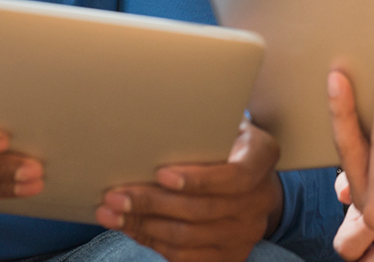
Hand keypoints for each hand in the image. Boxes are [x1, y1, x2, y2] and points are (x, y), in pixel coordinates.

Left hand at [96, 119, 282, 261]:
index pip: (234, 176)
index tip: (160, 173)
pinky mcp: (231, 256)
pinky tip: (130, 227)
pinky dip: (153, 242)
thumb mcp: (226, 125)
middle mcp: (260, 199)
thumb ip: (203, 129)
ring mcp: (247, 233)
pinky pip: (186, 257)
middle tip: (114, 195)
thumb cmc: (228, 143)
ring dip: (144, 225)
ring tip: (111, 213)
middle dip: (151, 203)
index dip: (197, 179)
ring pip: (188, 237)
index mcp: (262, 157)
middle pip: (201, 210)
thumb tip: (153, 128)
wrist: (255, 180)